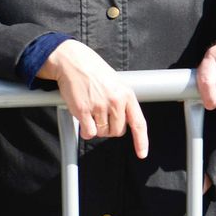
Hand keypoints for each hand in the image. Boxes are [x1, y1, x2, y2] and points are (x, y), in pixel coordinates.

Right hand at [40, 40, 148, 156]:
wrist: (73, 62)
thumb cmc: (95, 74)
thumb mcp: (117, 84)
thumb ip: (123, 103)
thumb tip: (125, 124)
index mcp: (127, 95)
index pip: (138, 123)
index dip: (141, 141)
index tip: (142, 154)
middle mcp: (116, 101)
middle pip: (117, 132)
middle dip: (110, 129)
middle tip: (101, 116)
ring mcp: (100, 106)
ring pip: (102, 133)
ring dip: (96, 128)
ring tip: (91, 112)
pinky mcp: (84, 110)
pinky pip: (89, 132)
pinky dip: (86, 131)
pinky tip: (83, 119)